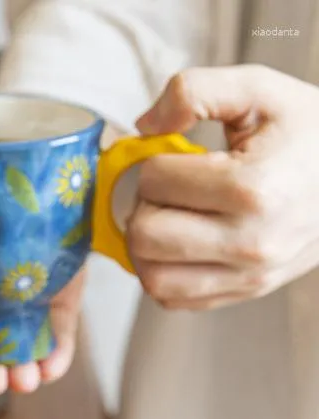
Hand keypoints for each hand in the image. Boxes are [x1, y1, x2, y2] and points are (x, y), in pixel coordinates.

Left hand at [129, 64, 318, 309]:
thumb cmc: (308, 133)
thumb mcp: (261, 91)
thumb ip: (195, 91)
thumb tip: (144, 126)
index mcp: (253, 188)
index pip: (154, 182)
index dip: (155, 162)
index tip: (180, 157)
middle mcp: (250, 242)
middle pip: (144, 236)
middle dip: (144, 206)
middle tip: (167, 191)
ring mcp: (248, 276)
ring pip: (152, 278)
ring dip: (145, 247)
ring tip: (169, 218)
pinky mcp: (243, 293)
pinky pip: (172, 299)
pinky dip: (162, 273)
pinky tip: (179, 244)